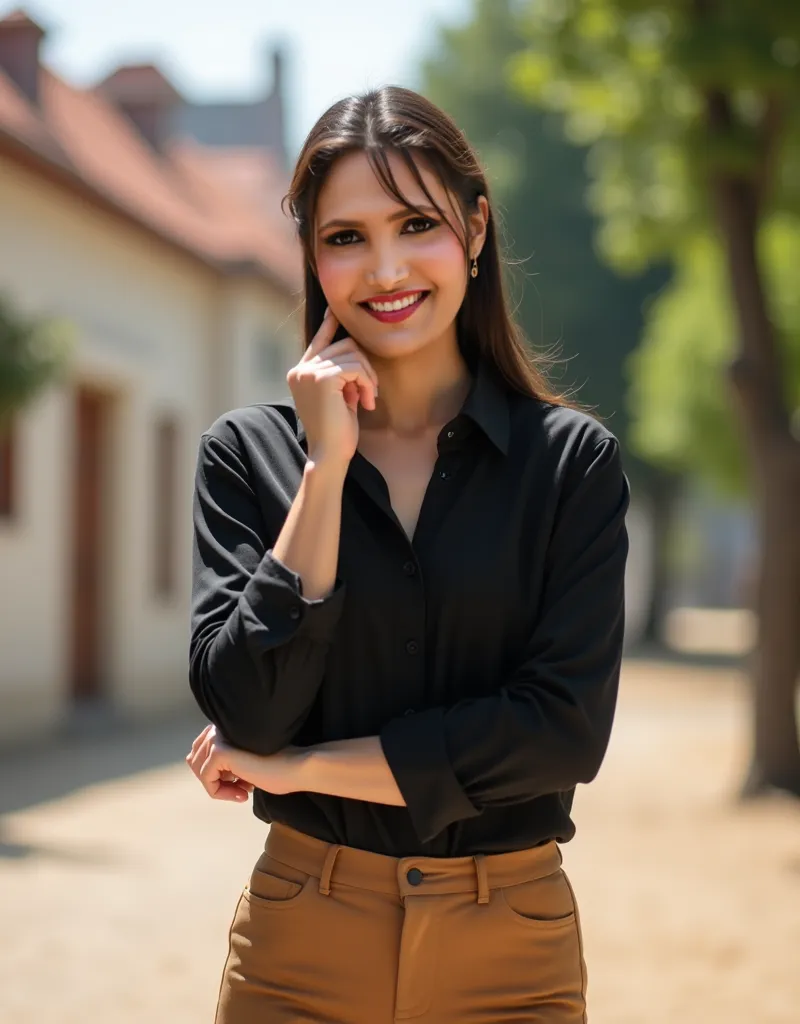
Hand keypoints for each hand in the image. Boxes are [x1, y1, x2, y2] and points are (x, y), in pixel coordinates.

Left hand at [185, 725, 303, 801]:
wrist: (294, 767)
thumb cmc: (275, 768)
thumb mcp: (242, 764)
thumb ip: (223, 762)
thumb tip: (202, 772)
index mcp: (223, 727)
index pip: (200, 753)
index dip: (216, 774)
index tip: (240, 784)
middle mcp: (218, 728)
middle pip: (195, 761)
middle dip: (215, 780)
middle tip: (240, 790)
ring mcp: (217, 738)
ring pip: (199, 771)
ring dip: (220, 788)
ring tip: (243, 791)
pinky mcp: (219, 751)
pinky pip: (206, 779)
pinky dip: (221, 792)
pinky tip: (243, 793)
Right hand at [286, 307, 378, 467]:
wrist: (329, 453)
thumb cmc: (337, 431)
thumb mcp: (340, 396)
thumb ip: (342, 374)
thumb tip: (353, 349)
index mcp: (300, 373)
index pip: (318, 341)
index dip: (329, 325)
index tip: (334, 312)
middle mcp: (300, 369)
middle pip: (344, 345)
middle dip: (364, 368)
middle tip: (370, 394)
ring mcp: (309, 371)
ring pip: (352, 354)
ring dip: (368, 377)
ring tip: (367, 400)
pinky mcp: (322, 377)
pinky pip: (355, 367)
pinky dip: (367, 383)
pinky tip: (366, 403)